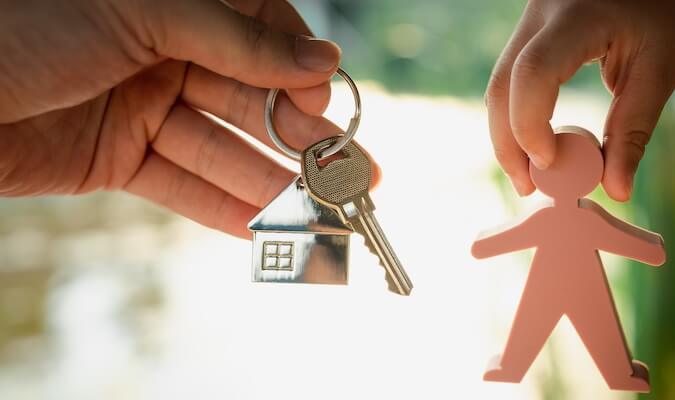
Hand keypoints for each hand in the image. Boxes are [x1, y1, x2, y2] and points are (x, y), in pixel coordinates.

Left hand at [0, 0, 369, 238]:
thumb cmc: (28, 21)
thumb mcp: (144, 11)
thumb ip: (236, 40)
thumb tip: (321, 61)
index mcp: (177, 4)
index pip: (261, 31)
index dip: (299, 69)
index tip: (325, 102)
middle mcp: (164, 52)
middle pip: (250, 98)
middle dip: (300, 137)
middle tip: (348, 173)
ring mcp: (142, 107)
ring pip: (222, 148)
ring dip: (272, 182)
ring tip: (320, 211)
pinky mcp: (117, 158)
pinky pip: (182, 185)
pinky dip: (223, 208)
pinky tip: (266, 226)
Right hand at [486, 0, 674, 199]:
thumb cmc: (672, 16)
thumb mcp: (660, 71)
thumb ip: (633, 131)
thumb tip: (617, 192)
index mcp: (578, 15)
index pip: (534, 71)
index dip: (530, 125)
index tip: (551, 166)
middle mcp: (542, 11)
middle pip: (503, 85)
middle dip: (509, 143)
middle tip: (528, 187)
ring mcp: (530, 19)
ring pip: (499, 85)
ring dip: (508, 135)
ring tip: (532, 175)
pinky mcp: (529, 31)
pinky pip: (510, 80)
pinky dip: (517, 117)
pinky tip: (536, 146)